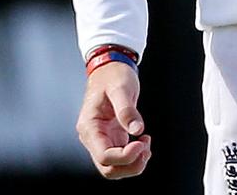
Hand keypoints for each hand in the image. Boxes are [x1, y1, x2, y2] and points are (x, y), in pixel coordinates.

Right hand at [76, 61, 150, 178]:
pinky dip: (134, 156)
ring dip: (133, 163)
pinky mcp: (111, 137)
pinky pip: (121, 157)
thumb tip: (137, 130)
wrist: (110, 67)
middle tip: (147, 148)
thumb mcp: (121, 88)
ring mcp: (102, 139)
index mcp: (89, 127)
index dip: (124, 157)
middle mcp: (92, 137)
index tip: (141, 143)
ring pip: (114, 167)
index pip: (104, 156)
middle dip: (130, 165)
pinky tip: (143, 141)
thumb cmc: (113, 75)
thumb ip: (127, 110)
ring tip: (146, 144)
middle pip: (108, 169)